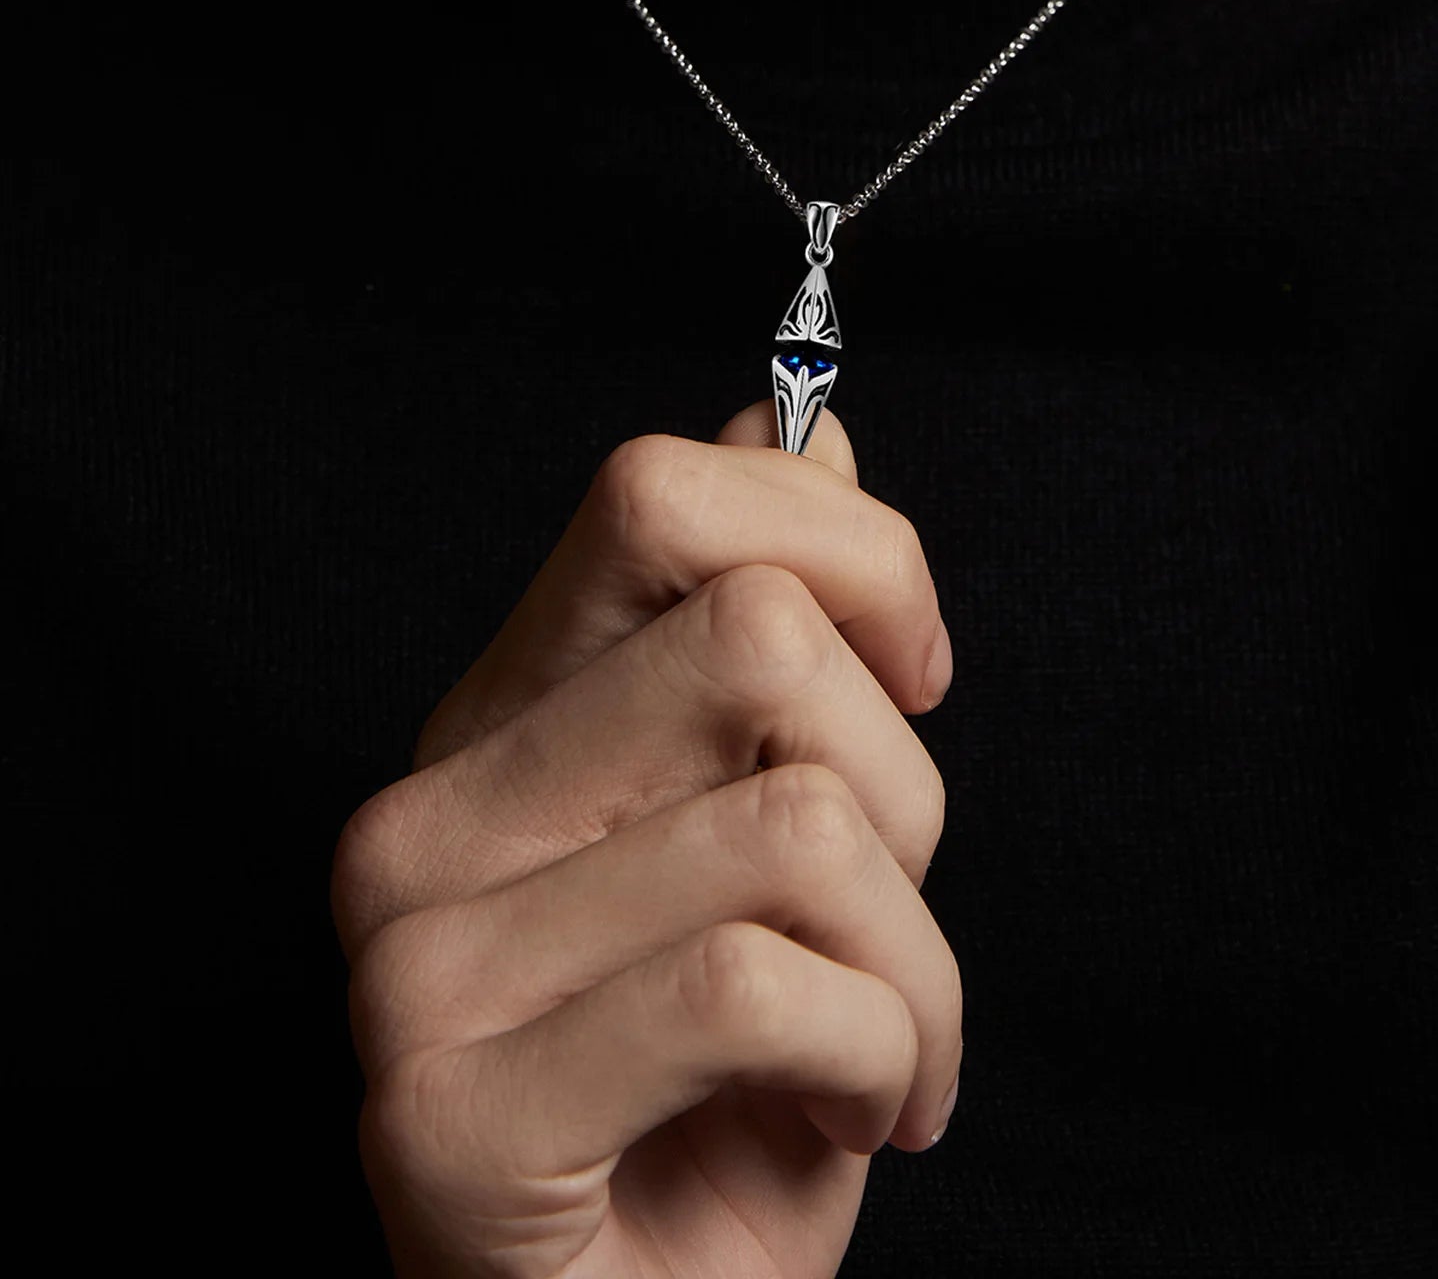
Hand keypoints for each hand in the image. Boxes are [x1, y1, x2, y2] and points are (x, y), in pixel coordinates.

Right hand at [331, 401, 960, 1277]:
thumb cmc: (736, 1081)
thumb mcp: (782, 823)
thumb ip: (772, 622)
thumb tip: (798, 426)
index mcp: (506, 717)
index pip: (660, 493)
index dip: (849, 553)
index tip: (914, 675)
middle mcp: (429, 808)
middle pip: (760, 634)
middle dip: (905, 791)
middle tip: (884, 920)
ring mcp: (418, 956)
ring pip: (797, 818)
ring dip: (913, 961)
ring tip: (872, 1050)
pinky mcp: (452, 1111)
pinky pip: (758, 983)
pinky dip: (878, 1056)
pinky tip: (841, 1116)